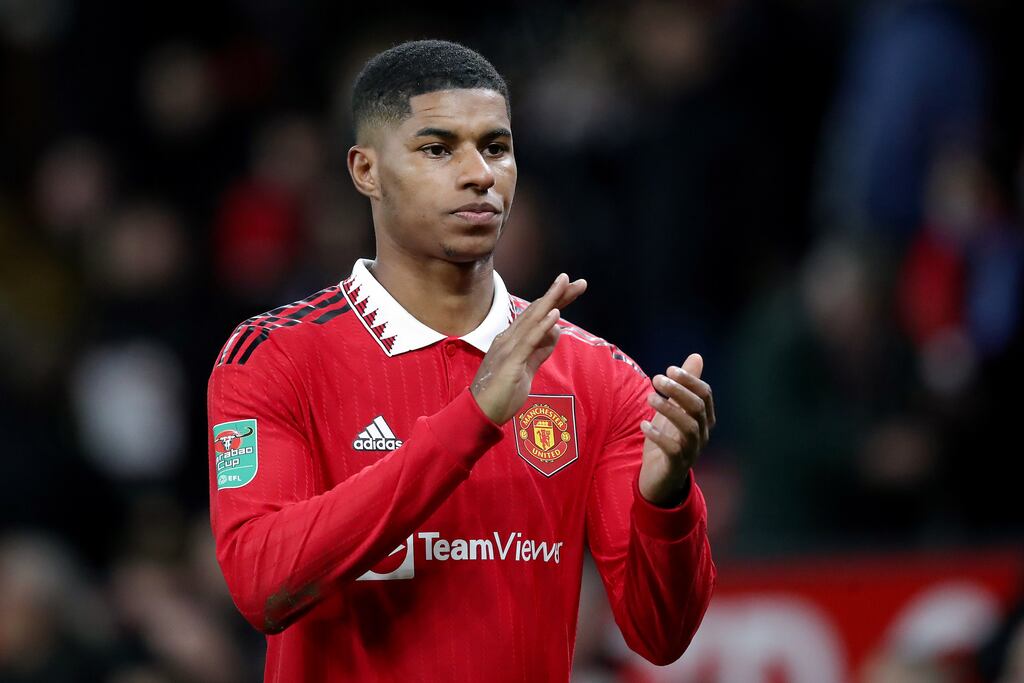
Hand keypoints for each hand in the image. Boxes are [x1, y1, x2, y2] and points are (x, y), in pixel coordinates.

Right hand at [471, 273, 586, 423]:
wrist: (480, 414)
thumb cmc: (501, 393)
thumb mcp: (527, 368)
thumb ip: (540, 350)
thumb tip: (555, 330)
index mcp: (512, 340)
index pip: (537, 315)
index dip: (555, 301)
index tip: (572, 288)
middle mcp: (509, 339)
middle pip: (536, 311)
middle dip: (557, 294)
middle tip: (577, 281)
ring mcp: (508, 349)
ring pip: (531, 320)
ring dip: (550, 301)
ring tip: (565, 284)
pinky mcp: (510, 362)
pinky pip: (528, 341)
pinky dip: (541, 326)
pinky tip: (554, 313)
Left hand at [637, 353, 715, 506]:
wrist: (659, 478)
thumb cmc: (668, 439)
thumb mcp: (674, 409)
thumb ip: (685, 385)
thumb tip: (696, 356)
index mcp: (704, 419)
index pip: (705, 395)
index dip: (690, 380)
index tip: (670, 369)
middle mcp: (702, 434)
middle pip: (697, 408)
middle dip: (679, 391)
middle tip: (657, 378)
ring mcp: (692, 451)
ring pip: (688, 427)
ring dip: (669, 409)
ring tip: (649, 397)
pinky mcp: (676, 465)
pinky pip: (673, 449)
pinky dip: (659, 436)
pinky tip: (644, 425)